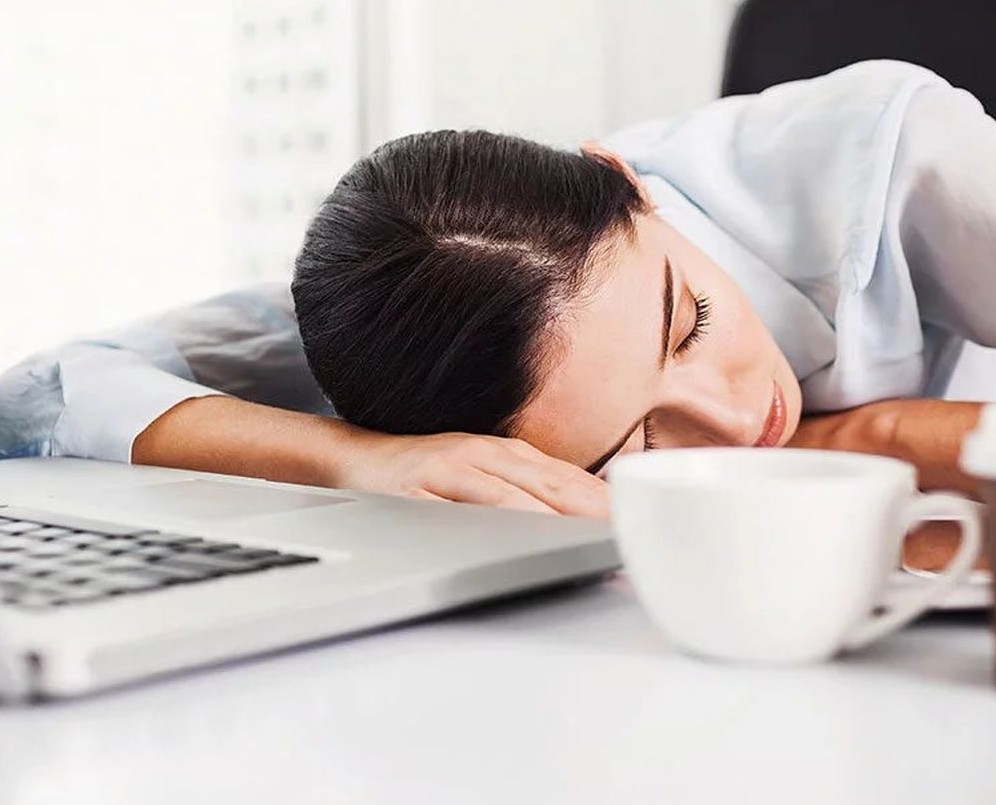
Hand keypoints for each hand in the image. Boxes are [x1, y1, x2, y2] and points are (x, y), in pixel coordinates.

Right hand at [334, 430, 609, 516]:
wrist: (352, 461)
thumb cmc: (423, 475)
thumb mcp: (482, 473)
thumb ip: (528, 493)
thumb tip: (585, 523)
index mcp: (507, 453)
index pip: (572, 481)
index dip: (609, 505)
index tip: (643, 528)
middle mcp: (485, 455)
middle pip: (554, 487)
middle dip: (596, 515)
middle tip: (632, 540)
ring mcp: (452, 470)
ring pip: (514, 498)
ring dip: (556, 522)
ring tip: (591, 542)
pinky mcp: (419, 491)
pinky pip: (464, 510)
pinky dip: (496, 524)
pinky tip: (521, 540)